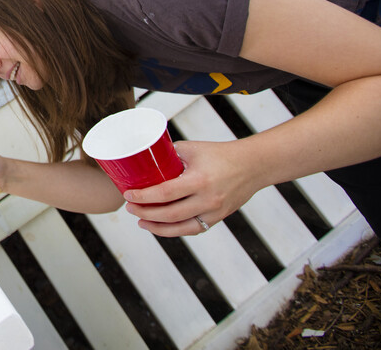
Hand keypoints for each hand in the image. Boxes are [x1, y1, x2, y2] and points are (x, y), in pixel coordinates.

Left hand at [121, 140, 261, 236]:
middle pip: (169, 215)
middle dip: (145, 213)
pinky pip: (193, 229)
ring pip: (180, 228)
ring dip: (157, 227)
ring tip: (141, 222)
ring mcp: (214, 212)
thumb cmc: (220, 154)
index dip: (143, 197)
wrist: (253, 165)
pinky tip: (161, 227)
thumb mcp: (192, 149)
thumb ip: (169, 155)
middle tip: (130, 208)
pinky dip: (175, 230)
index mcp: (199, 180)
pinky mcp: (219, 218)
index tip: (128, 195)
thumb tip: (144, 160)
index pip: (165, 193)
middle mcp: (207, 200)